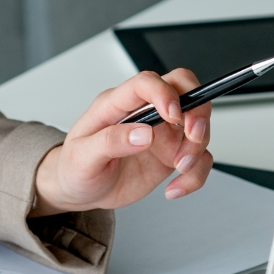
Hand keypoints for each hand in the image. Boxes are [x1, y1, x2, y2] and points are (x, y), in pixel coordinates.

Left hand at [31, 69, 212, 215]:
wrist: (79, 191)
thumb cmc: (75, 167)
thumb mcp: (82, 156)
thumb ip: (111, 142)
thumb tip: (143, 134)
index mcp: (117, 104)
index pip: (146, 82)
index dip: (164, 93)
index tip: (173, 115)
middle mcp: (144, 113)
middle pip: (184, 89)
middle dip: (197, 109)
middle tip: (193, 135)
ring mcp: (161, 133)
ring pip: (198, 124)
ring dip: (197, 147)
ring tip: (180, 169)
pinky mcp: (171, 154)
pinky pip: (198, 158)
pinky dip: (195, 175)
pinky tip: (176, 188)